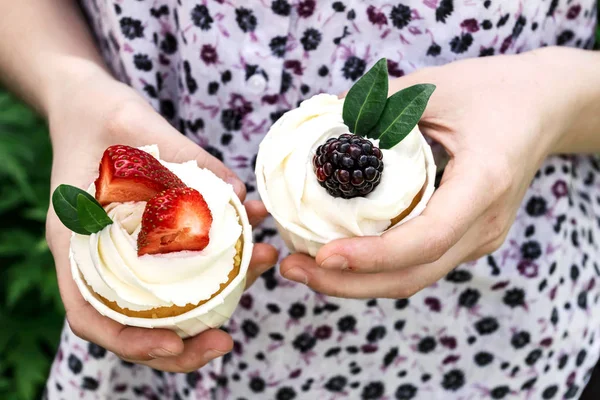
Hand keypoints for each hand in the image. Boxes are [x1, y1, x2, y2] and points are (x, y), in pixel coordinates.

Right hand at [45, 70, 277, 371]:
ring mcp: (128, 248)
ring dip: (221, 291)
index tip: (175, 344)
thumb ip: (182, 158)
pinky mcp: (153, 232)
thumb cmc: (98, 112)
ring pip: (171, 295)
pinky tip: (256, 227)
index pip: (90, 312)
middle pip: (135, 321)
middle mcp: (102, 255)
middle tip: (225, 342)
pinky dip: (226, 252)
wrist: (89, 103)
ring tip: (264, 262)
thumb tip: (237, 193)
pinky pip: (188, 256)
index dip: (130, 340)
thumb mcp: (133, 126)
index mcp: (77, 241)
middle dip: (181, 343)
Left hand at [281, 48, 570, 297]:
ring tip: (304, 267)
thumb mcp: (436, 86)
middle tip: (293, 268)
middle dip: (348, 282)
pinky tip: (339, 254)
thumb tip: (320, 117)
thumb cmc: (494, 91)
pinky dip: (376, 266)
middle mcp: (484, 223)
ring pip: (414, 277)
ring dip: (357, 281)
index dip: (372, 255)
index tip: (322, 254)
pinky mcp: (467, 238)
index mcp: (483, 183)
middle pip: (414, 275)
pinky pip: (418, 263)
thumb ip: (379, 104)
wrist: (542, 108)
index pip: (427, 238)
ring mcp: (478, 237)